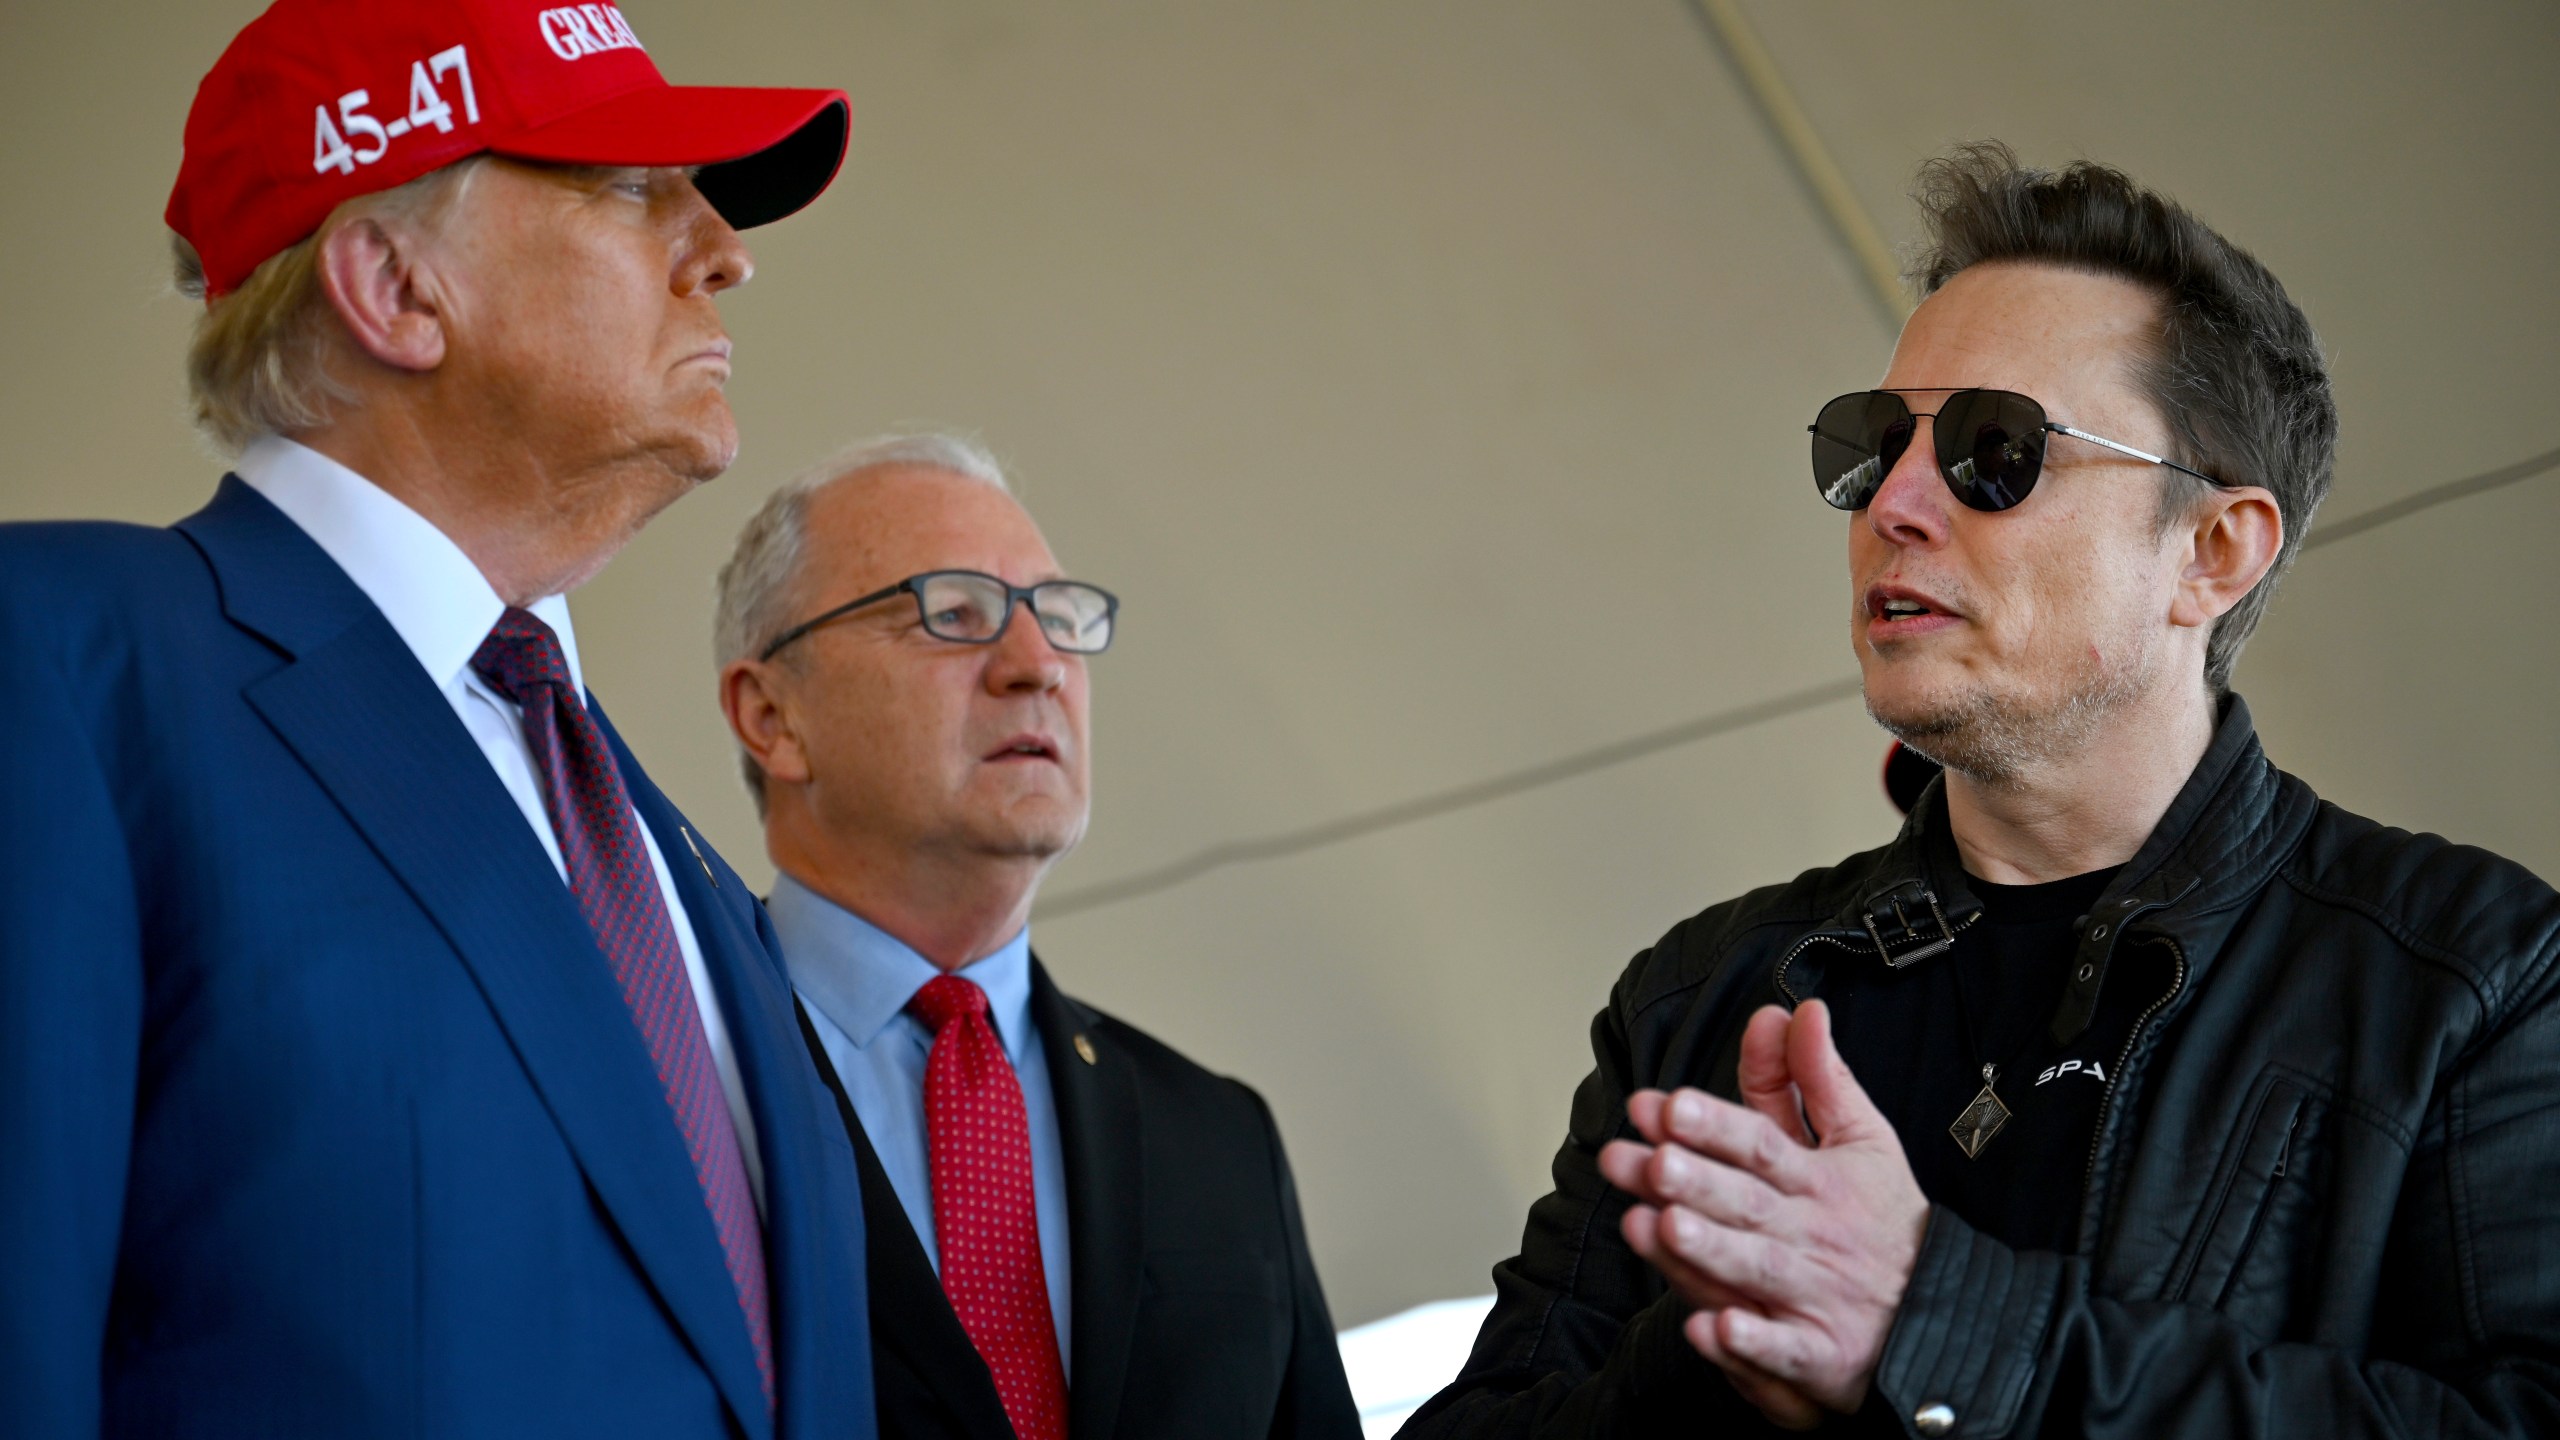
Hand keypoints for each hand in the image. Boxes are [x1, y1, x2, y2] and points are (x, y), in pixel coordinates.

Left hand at [1599, 1001, 1928, 1419]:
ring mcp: (1814, 1295)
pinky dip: (1749, 1346)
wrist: (1943, 1313)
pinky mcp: (1818, 1355)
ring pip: (1756, 1271)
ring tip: (1660, 1226)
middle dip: (1696, 1182)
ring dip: (1709, 1251)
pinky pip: (1782, 1352)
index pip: (1761, 1143)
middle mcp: (1812, 1233)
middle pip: (1747, 1203)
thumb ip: (1817, 1077)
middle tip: (1649, 1160)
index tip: (1666, 1106)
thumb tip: (1796, 1010)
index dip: (1715, 1124)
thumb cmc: (1885, 1219)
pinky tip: (1710, 1330)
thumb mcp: (1862, 1139)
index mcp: (1819, 1179)